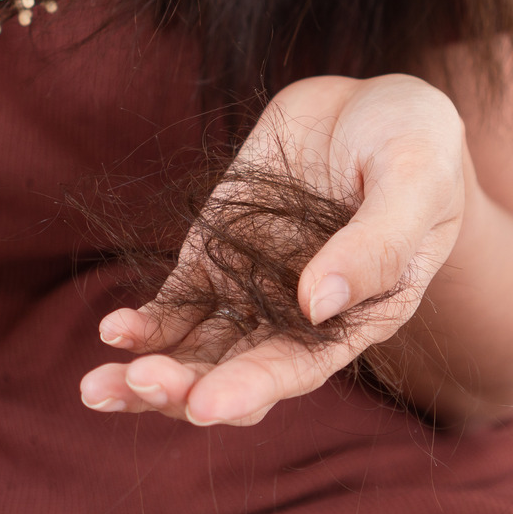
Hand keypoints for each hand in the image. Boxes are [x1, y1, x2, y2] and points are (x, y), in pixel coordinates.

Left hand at [79, 74, 477, 425]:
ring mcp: (252, 287)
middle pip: (234, 374)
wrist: (374, 104)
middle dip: (183, 390)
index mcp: (357, 316)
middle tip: (138, 385)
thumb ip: (377, 243)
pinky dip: (144, 324)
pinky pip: (175, 304)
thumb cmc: (416, 143)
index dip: (251, 391)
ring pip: (195, 351)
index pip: (298, 368)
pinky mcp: (216, 255)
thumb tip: (317, 304)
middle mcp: (299, 317)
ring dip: (147, 374)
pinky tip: (113, 332)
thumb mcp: (415, 179)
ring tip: (96, 386)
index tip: (204, 408)